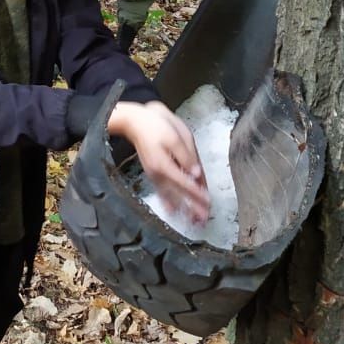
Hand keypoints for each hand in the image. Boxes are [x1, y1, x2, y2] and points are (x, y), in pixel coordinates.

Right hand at [109, 100, 209, 223]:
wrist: (135, 122)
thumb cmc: (156, 125)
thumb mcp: (176, 136)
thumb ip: (187, 157)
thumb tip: (196, 174)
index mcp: (166, 165)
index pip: (186, 184)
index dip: (198, 194)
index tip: (208, 204)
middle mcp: (159, 174)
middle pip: (180, 195)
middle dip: (193, 207)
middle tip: (204, 220)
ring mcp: (155, 175)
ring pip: (171, 196)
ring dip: (183, 209)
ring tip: (193, 221)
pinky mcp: (153, 174)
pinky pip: (162, 192)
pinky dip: (169, 203)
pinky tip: (173, 211)